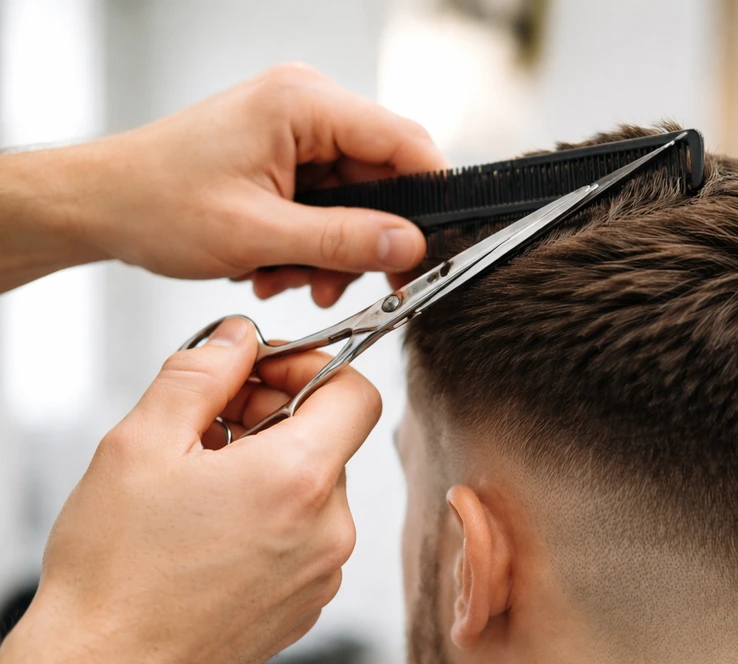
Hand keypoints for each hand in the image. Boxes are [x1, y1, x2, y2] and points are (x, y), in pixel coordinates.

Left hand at [0, 63, 445, 303]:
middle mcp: (306, 108)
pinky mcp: (285, 158)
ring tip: (290, 279)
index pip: (403, 140)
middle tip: (345, 285)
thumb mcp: (258, 234)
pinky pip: (327, 206)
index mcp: (303, 103)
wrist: (100, 206)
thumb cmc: (155, 203)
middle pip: (382, 177)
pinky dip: (311, 244)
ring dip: (333, 251)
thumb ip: (343, 241)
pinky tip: (277, 267)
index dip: (430, 197)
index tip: (435, 249)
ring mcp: (296, 133)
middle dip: (366, 239)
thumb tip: (409, 245)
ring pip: (356, 200)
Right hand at [0, 317, 379, 663]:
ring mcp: (323, 573)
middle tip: (210, 424)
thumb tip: (237, 339)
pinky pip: (306, 535)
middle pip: (329, 440)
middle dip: (274, 416)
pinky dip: (271, 517)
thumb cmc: (117, 573)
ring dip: (268, 468)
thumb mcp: (142, 443)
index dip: (311, 366)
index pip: (356, 392)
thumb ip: (201, 373)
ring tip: (201, 484)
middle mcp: (328, 529)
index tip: (265, 372)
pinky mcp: (308, 603)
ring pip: (314, 488)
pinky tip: (213, 528)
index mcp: (299, 480)